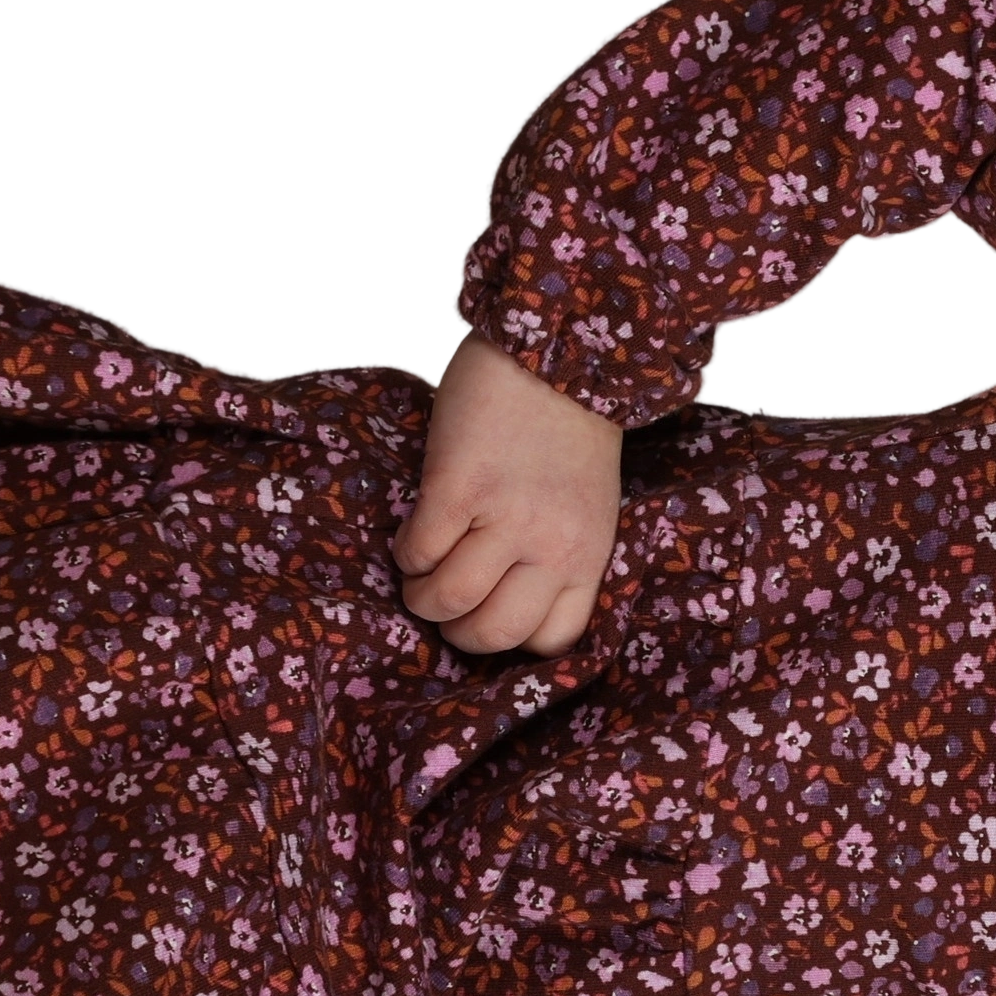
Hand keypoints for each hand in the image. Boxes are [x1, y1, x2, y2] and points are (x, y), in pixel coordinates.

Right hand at [395, 334, 626, 656]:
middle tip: (442, 604)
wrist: (553, 354)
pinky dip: (406, 553)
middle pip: (494, 632)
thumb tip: (500, 597)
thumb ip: (556, 553)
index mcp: (589, 556)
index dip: (513, 638)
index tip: (491, 615)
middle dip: (457, 631)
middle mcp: (553, 547)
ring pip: (448, 599)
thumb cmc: (568, 432)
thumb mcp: (587, 508)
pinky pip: (419, 551)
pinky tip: (411, 535)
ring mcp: (506, 519)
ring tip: (418, 574)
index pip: (553, 640)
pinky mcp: (458, 488)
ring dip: (421, 596)